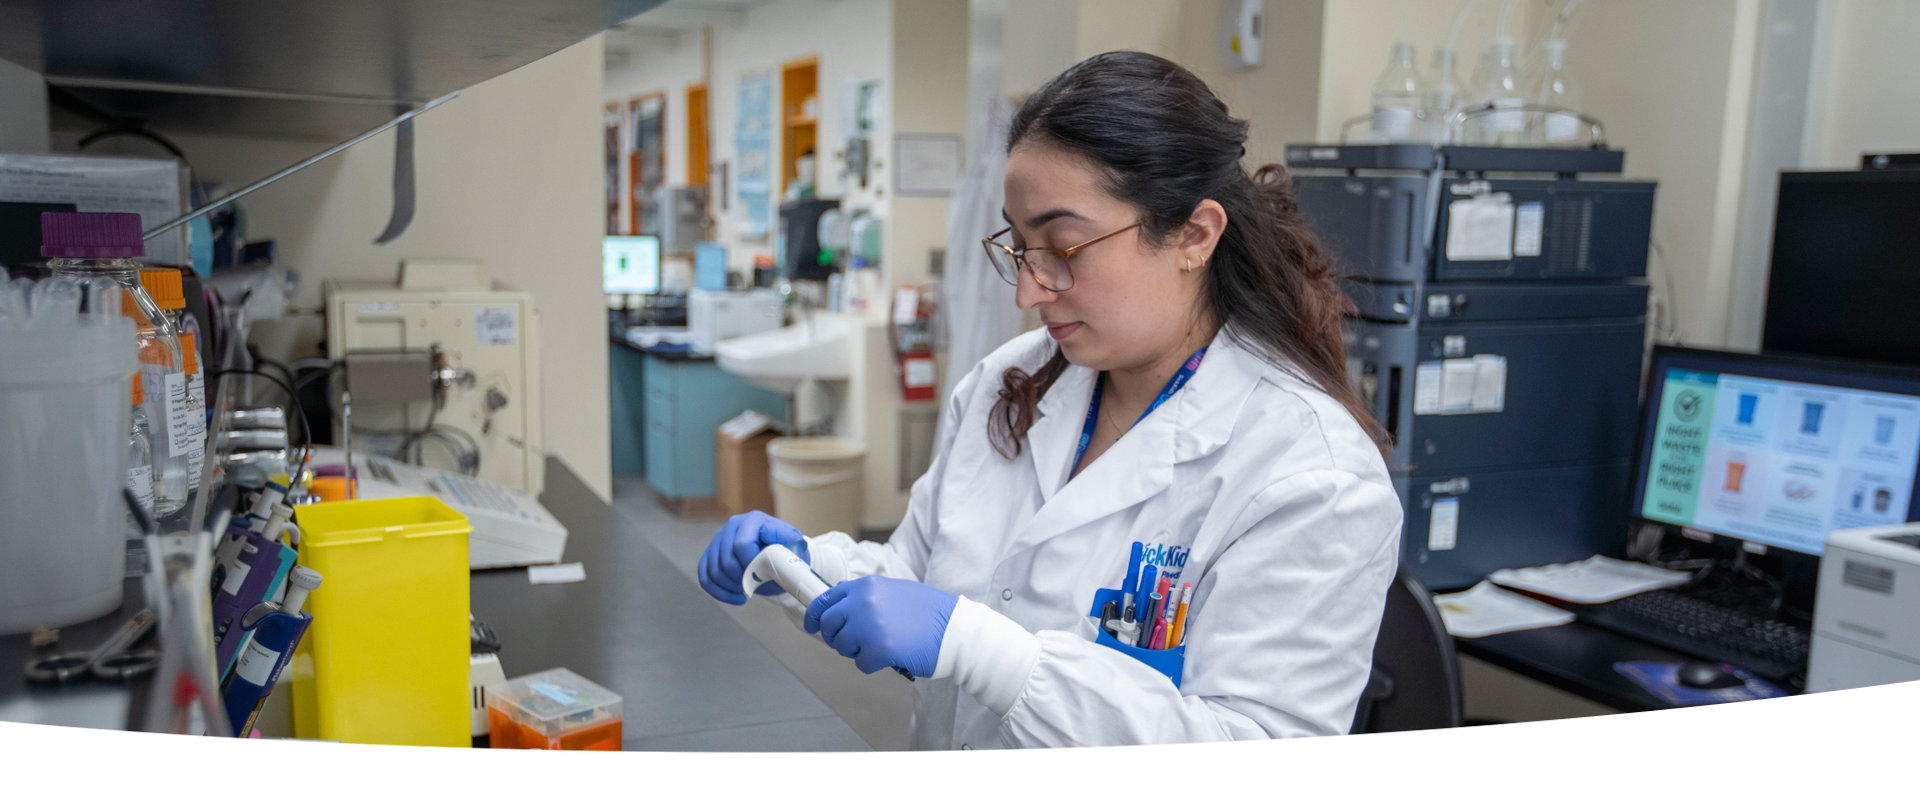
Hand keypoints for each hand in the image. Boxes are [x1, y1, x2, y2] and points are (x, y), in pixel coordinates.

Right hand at [697, 511, 804, 604]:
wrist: (777, 551)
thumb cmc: (786, 549)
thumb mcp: (793, 546)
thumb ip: (788, 550)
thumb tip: (780, 561)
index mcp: (754, 520)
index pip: (742, 544)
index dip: (751, 564)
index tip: (764, 573)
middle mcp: (733, 525)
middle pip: (726, 560)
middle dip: (742, 578)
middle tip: (756, 584)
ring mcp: (719, 538)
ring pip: (714, 570)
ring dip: (732, 586)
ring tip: (748, 589)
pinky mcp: (710, 552)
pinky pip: (705, 576)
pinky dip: (719, 592)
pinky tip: (736, 597)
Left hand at [804, 576, 956, 677]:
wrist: (954, 630)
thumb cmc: (930, 613)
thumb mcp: (895, 591)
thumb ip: (867, 597)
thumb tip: (842, 608)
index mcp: (867, 586)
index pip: (826, 599)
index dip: (814, 615)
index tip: (811, 625)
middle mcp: (863, 602)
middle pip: (828, 624)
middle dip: (836, 637)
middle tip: (852, 643)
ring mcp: (869, 625)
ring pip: (842, 646)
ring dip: (857, 651)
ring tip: (881, 646)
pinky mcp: (878, 649)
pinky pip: (860, 663)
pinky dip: (873, 664)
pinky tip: (890, 656)